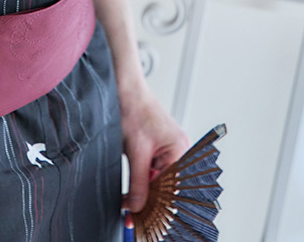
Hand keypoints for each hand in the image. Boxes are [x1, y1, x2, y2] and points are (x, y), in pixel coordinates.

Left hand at [120, 88, 189, 213]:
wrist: (123, 87)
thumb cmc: (134, 108)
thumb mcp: (135, 150)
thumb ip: (138, 181)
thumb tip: (136, 206)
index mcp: (181, 150)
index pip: (174, 188)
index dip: (159, 205)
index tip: (143, 217)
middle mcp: (178, 150)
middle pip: (167, 185)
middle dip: (150, 199)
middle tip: (133, 212)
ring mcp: (168, 149)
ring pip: (157, 179)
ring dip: (143, 189)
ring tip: (130, 202)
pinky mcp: (156, 147)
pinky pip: (151, 170)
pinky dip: (141, 179)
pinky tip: (131, 188)